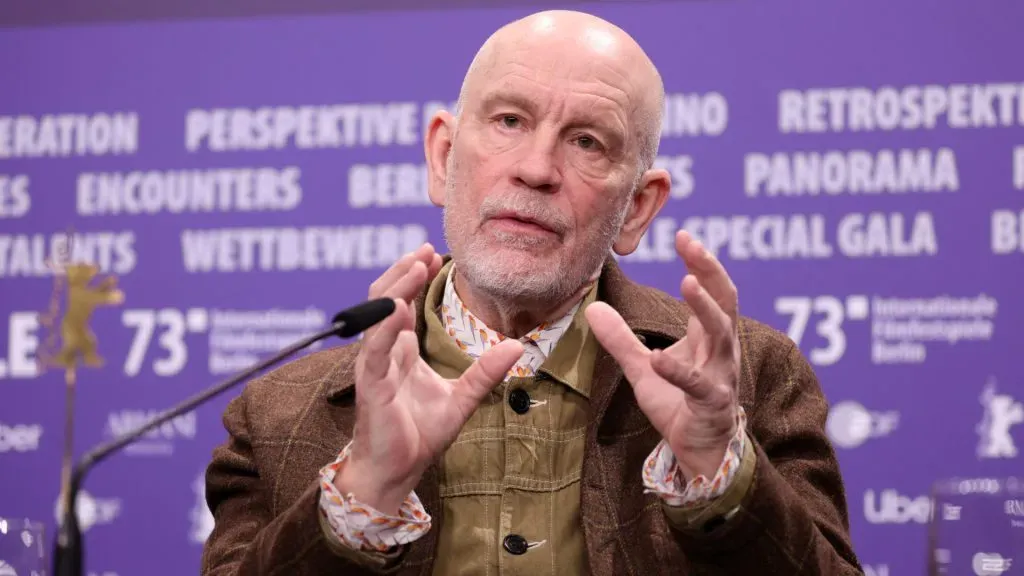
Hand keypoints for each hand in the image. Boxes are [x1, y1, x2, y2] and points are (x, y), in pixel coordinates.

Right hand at [336, 244, 523, 514]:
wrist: (396, 472)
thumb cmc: (418, 435)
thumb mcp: (462, 398)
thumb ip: (485, 371)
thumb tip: (518, 345)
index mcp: (401, 350)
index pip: (402, 301)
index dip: (414, 275)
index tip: (433, 253)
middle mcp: (384, 351)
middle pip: (384, 297)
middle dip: (403, 270)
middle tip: (425, 249)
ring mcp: (375, 364)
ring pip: (376, 314)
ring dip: (394, 286)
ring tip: (414, 263)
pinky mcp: (371, 383)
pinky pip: (374, 347)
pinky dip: (383, 324)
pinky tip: (398, 306)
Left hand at [585, 230, 740, 479]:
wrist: (698, 450)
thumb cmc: (677, 403)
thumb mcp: (642, 367)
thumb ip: (620, 339)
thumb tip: (592, 306)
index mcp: (707, 336)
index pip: (712, 289)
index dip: (701, 261)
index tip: (684, 235)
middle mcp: (720, 349)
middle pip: (724, 302)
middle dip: (711, 270)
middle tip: (692, 245)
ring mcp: (720, 375)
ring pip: (721, 335)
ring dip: (706, 308)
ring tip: (688, 283)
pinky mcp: (712, 403)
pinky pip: (697, 384)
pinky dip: (678, 370)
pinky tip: (657, 358)